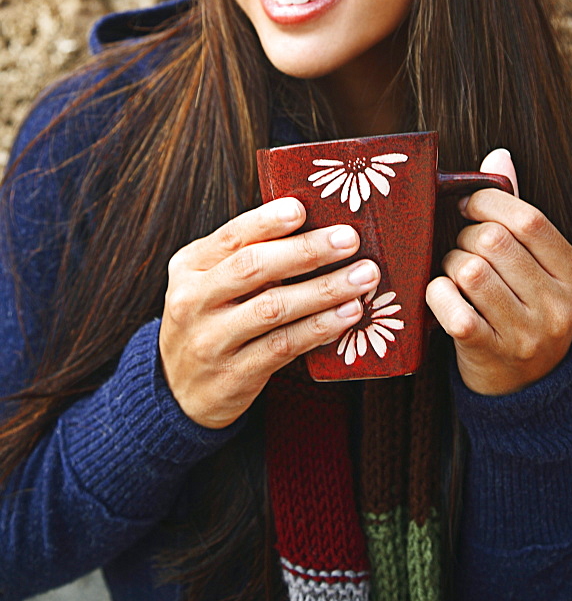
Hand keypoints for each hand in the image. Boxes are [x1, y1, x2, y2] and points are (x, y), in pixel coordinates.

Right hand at [159, 198, 378, 427]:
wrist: (179, 392)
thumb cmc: (211, 320)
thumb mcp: (211, 282)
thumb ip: (247, 257)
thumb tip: (317, 228)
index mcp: (190, 266)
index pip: (231, 236)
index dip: (267, 221)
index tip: (302, 208)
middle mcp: (193, 300)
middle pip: (253, 267)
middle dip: (307, 251)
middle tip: (349, 239)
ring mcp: (211, 340)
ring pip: (274, 308)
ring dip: (325, 290)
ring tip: (363, 277)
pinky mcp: (233, 375)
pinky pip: (284, 345)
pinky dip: (320, 328)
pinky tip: (347, 314)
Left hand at [426, 149, 571, 394]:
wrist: (524, 387)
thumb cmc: (522, 308)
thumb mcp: (535, 265)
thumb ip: (517, 212)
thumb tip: (499, 155)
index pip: (529, 220)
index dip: (489, 202)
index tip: (467, 205)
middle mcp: (558, 305)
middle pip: (494, 242)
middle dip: (464, 235)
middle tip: (458, 245)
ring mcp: (527, 333)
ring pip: (469, 270)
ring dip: (449, 264)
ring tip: (452, 272)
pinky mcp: (491, 353)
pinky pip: (450, 307)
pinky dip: (436, 294)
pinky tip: (440, 296)